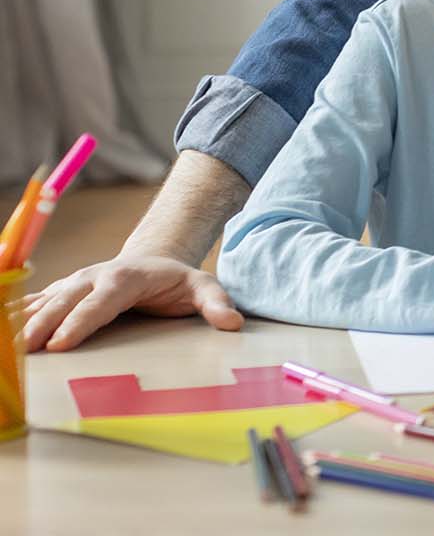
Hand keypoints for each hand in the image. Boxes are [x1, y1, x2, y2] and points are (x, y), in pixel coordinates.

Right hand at [18, 256, 244, 351]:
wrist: (154, 260)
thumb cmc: (178, 281)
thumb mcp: (203, 288)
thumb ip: (217, 304)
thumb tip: (233, 323)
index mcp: (126, 277)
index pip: (101, 302)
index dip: (81, 322)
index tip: (62, 343)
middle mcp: (95, 277)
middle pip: (65, 302)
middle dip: (44, 325)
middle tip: (25, 350)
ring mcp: (77, 282)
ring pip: (46, 301)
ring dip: (24, 321)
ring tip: (10, 346)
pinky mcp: (64, 289)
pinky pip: (37, 301)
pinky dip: (18, 313)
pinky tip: (5, 329)